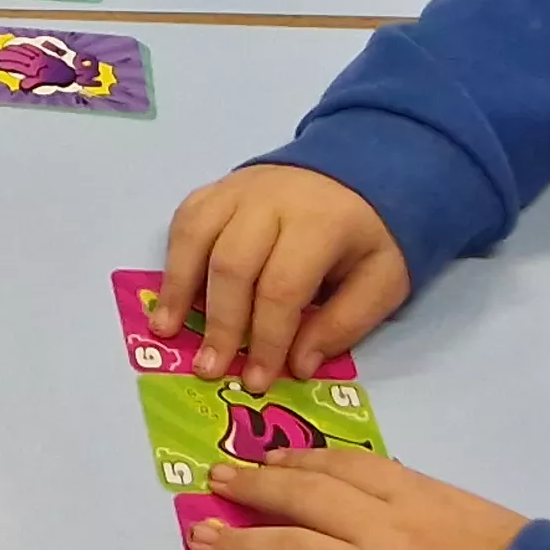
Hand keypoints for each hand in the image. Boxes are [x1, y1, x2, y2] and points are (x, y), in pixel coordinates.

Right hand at [159, 163, 410, 388]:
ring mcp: (239, 190)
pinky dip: (174, 260)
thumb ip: (343, 324)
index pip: (282, 287)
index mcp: (320, 223)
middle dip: (220, 324)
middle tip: (210, 368)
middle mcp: (272, 200)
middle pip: (232, 265)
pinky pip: (186, 222)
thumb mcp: (381, 280)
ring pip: (197, 238)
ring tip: (167, 332)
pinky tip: (171, 296)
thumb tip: (298, 366)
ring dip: (179, 290)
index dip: (267, 338)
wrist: (354, 170)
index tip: (257, 379)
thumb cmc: (365, 236)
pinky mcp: (218, 189)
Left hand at [189, 450, 529, 549]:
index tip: (267, 459)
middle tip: (215, 482)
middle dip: (254, 488)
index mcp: (424, 498)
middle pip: (306, 499)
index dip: (298, 461)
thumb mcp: (489, 521)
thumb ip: (434, 510)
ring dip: (241, 542)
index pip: (347, 466)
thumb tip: (389, 506)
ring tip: (204, 538)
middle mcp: (392, 533)